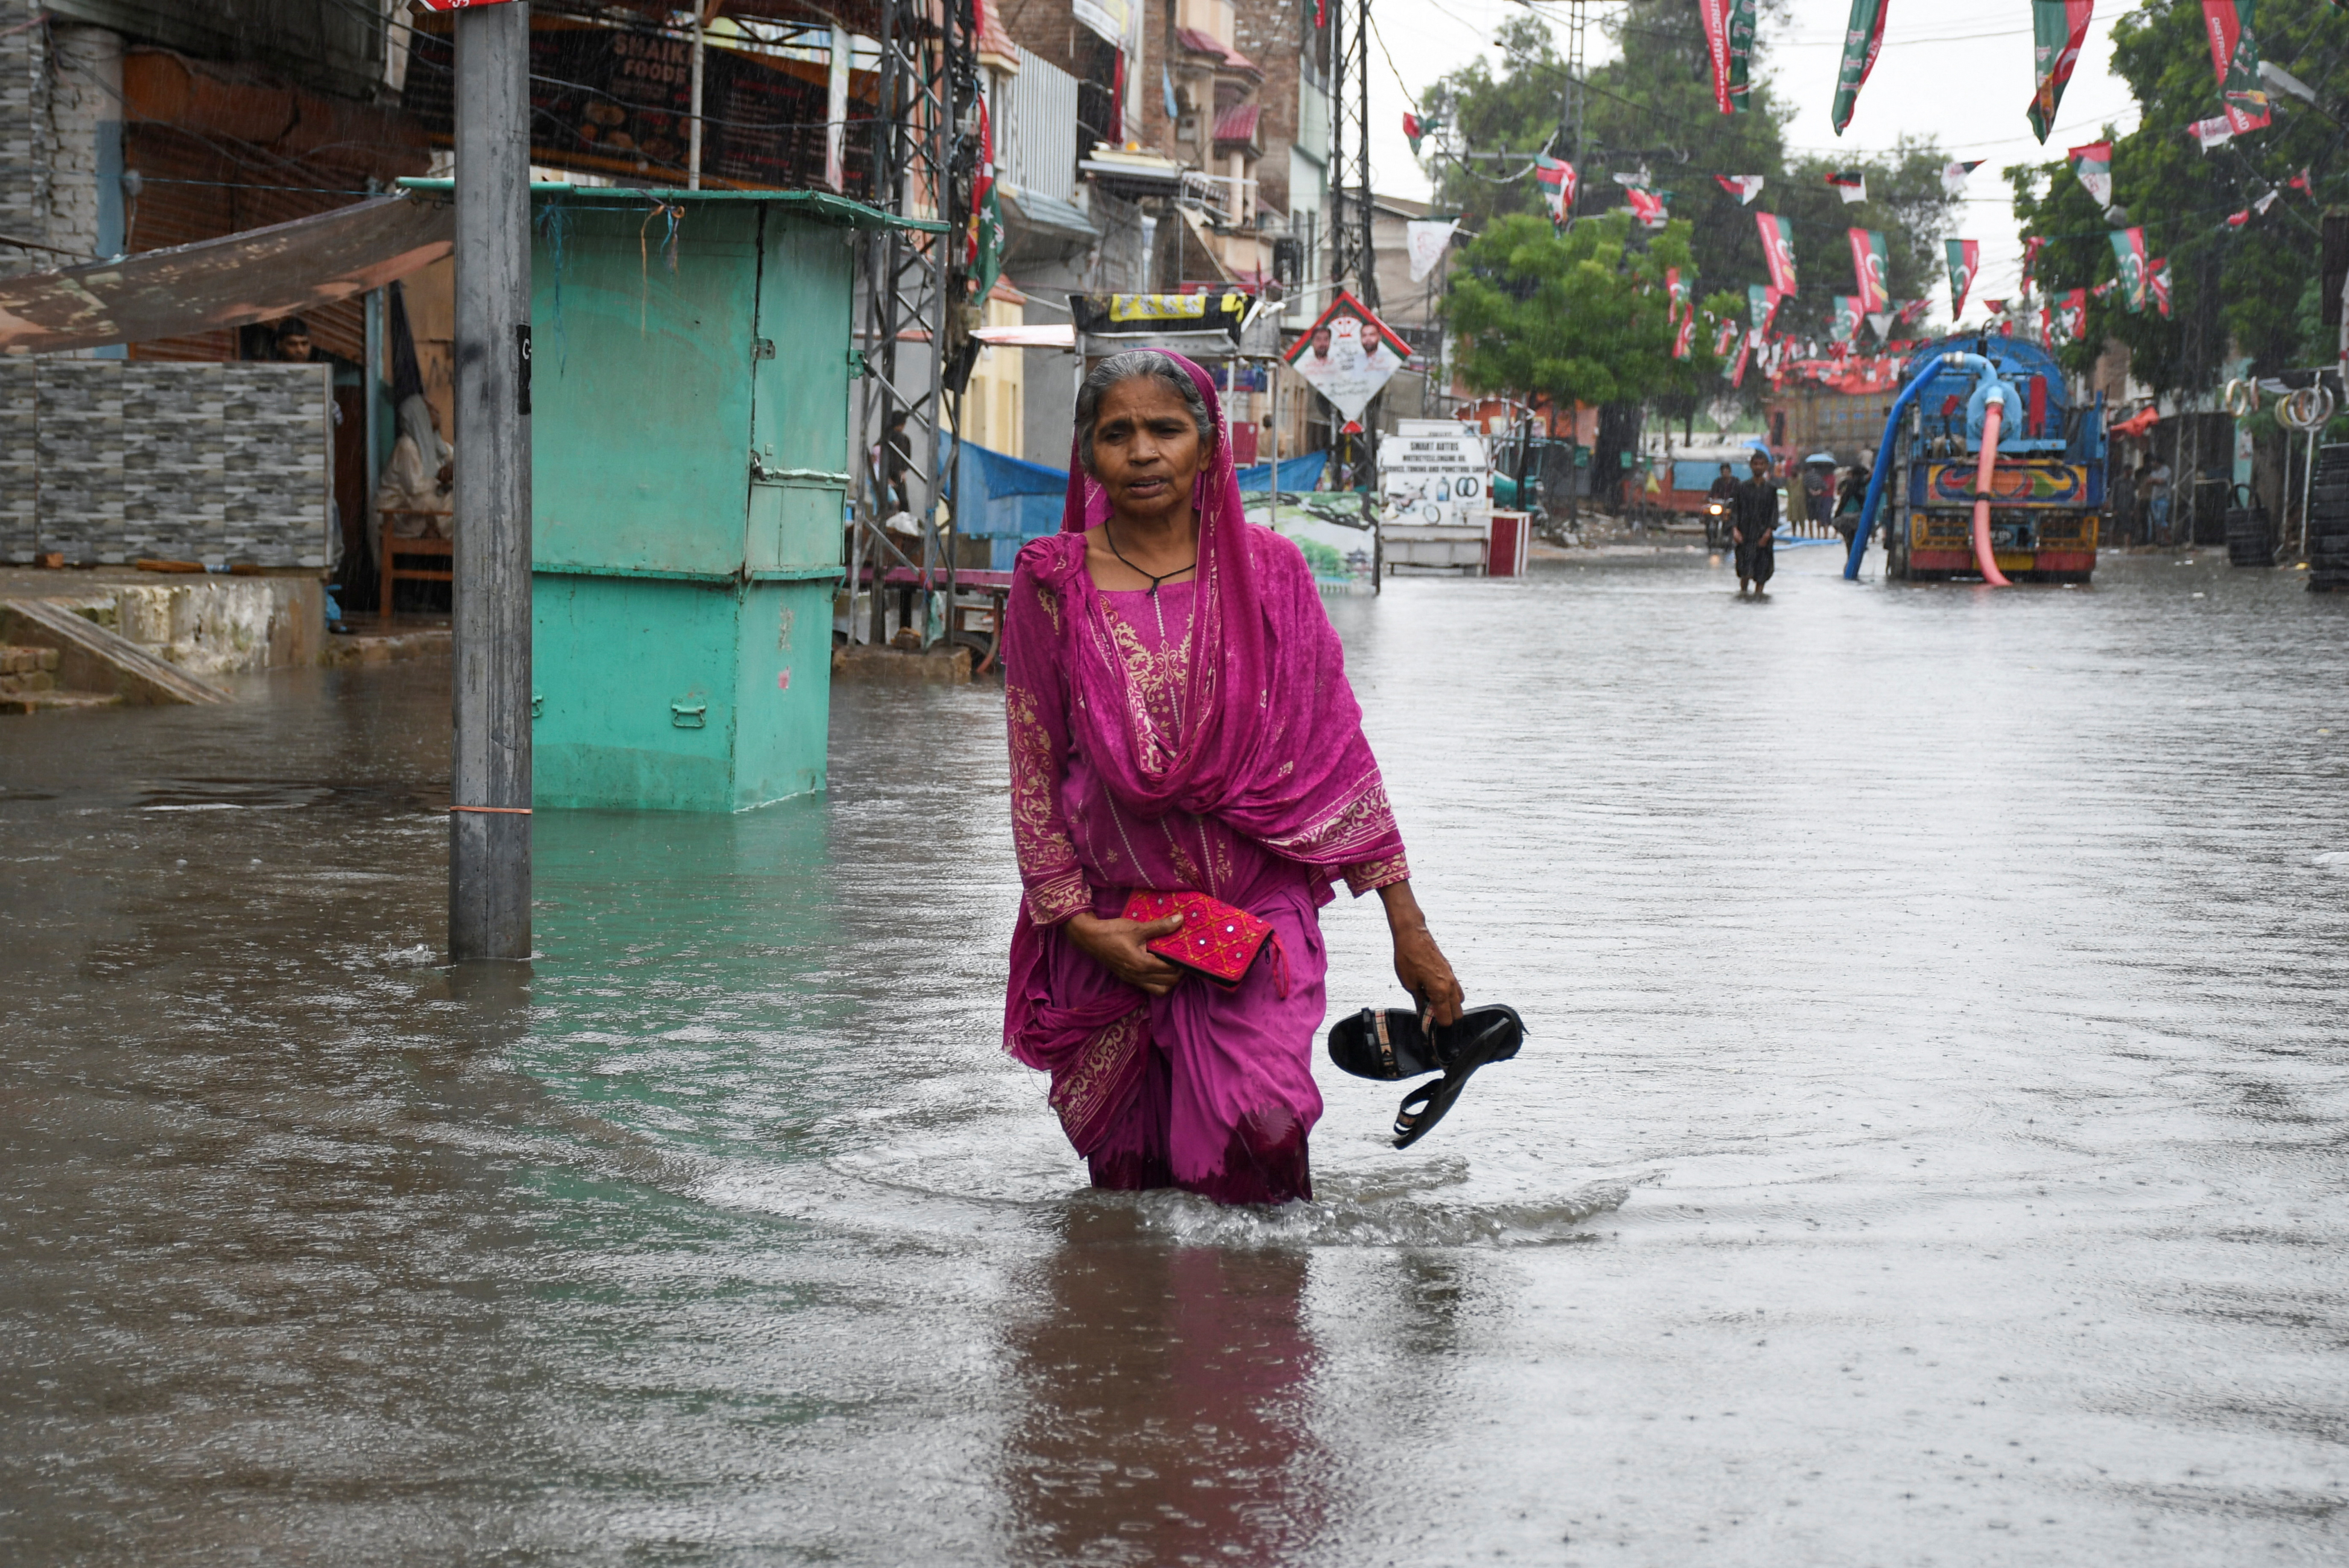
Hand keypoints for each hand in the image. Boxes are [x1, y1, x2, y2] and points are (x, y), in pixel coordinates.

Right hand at [1066, 910, 1185, 995]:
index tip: (1189, 953)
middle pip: (1168, 983)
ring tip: (1173, 966)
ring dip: (1169, 981)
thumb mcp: (1137, 927)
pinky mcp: (1128, 978)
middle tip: (1184, 959)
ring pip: (1159, 989)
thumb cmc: (1112, 932)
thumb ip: (1160, 926)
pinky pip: (1149, 987)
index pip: (1171, 970)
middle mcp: (1138, 976)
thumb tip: (1180, 920)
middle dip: (1179, 973)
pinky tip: (1159, 968)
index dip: (1183, 963)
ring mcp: (1132, 979)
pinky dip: (1158, 981)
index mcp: (1142, 965)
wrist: (1089, 938)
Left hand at [1376, 881, 1462, 1028]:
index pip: (1447, 1019)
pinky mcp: (1450, 971)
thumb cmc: (1408, 956)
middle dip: (1446, 1018)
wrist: (1412, 935)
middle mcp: (1450, 985)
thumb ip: (1419, 1001)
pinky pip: (1455, 989)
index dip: (1438, 1026)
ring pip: (1459, 1001)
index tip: (1429, 1028)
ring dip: (1448, 1007)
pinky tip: (1434, 993)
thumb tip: (1422, 1013)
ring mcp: (1452, 977)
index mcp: (1440, 991)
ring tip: (1432, 1006)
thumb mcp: (1409, 984)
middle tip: (1431, 1019)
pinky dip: (1448, 996)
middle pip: (1457, 1013)